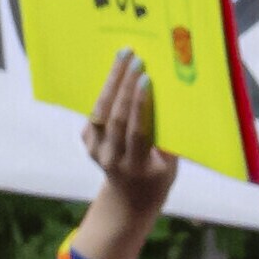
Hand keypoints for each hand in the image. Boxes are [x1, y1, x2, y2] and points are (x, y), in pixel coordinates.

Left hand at [73, 42, 175, 258]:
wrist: (129, 200)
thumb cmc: (159, 177)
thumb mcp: (170, 166)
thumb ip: (167, 140)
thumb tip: (171, 101)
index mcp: (136, 166)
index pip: (136, 130)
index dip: (140, 104)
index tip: (146, 78)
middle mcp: (112, 158)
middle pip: (115, 117)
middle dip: (124, 84)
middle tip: (134, 59)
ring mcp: (95, 150)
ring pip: (100, 111)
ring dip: (112, 82)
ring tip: (121, 58)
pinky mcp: (87, 142)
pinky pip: (95, 113)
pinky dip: (105, 93)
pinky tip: (115, 74)